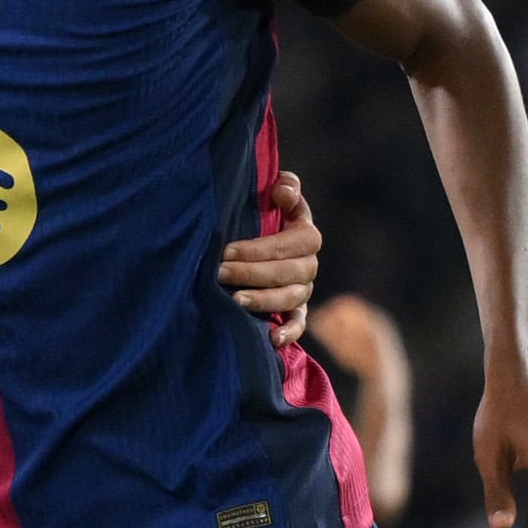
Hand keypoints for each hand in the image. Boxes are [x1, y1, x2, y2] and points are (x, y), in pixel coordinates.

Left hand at [216, 171, 320, 344]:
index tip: (227, 251)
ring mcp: (303, 290)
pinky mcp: (297, 312)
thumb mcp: (272, 199)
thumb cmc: (260, 218)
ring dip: (263, 300)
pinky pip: (299, 324)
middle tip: (219, 273)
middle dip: (251, 272)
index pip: (291, 243)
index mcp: (306, 236)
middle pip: (287, 272)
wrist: (255, 246)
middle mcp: (308, 264)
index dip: (260, 248)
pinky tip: (271, 339)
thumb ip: (285, 188)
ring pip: (290, 298)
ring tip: (234, 300)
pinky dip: (288, 332)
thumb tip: (283, 188)